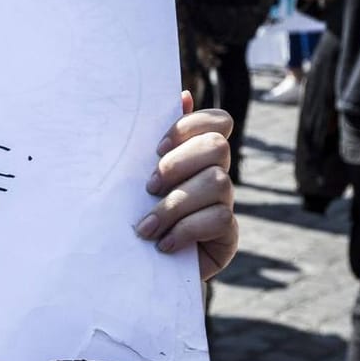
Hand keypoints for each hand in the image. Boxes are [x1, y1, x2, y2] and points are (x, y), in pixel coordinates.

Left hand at [136, 91, 237, 280]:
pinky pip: (219, 219)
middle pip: (216, 147)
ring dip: (174, 205)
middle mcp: (214, 173)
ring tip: (146, 227)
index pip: (217, 122)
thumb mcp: (133, 178)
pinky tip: (163, 244)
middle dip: (178, 165)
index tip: (156, 148)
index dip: (191, 127)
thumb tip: (180, 95)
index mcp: (194, 154)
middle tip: (148, 187)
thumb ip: (151, 141)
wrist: (136, 264)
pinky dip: (185, 230)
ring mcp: (224, 203)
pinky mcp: (227, 233)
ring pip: (217, 182)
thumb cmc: (132, 211)